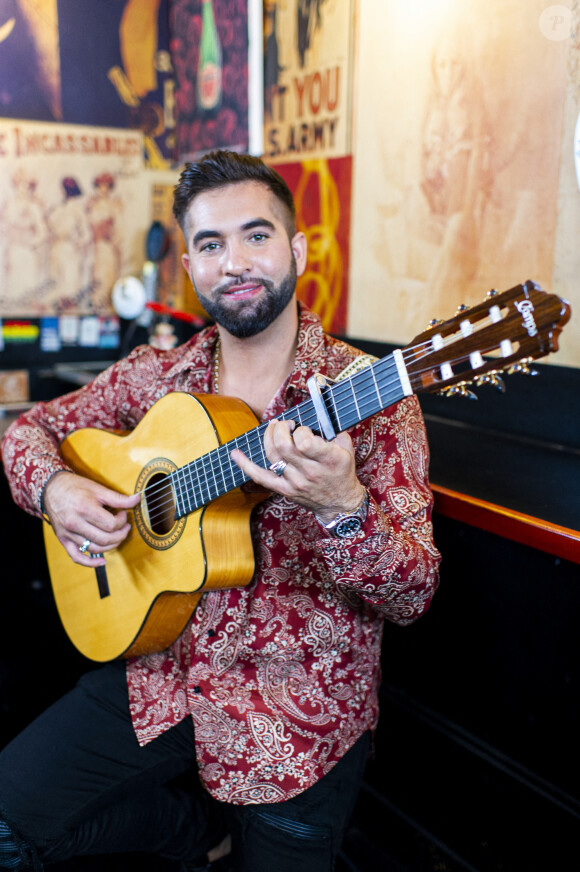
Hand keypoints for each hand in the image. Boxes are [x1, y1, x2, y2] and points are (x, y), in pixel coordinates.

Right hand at [43, 471, 140, 565]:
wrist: (51, 488)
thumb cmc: (74, 487)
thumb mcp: (97, 489)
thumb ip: (118, 498)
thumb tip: (137, 499)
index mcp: (84, 509)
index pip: (111, 525)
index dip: (122, 521)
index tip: (123, 514)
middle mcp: (75, 523)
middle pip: (105, 538)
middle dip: (120, 534)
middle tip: (125, 526)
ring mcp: (68, 534)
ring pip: (95, 548)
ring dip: (111, 545)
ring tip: (117, 536)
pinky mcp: (63, 540)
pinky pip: (77, 557)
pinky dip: (90, 563)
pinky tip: (102, 561)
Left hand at [230, 420, 365, 522]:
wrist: (339, 504)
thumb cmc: (342, 473)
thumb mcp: (347, 449)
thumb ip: (334, 431)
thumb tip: (319, 413)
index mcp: (328, 460)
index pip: (304, 441)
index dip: (300, 430)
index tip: (304, 429)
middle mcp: (310, 472)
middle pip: (283, 446)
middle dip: (280, 428)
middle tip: (285, 424)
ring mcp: (295, 482)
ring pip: (272, 455)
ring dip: (269, 436)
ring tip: (274, 428)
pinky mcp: (284, 490)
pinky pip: (261, 477)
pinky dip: (245, 465)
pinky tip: (235, 454)